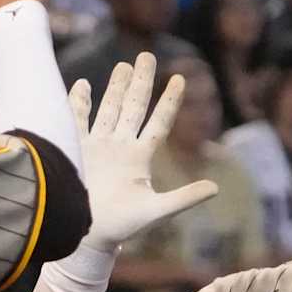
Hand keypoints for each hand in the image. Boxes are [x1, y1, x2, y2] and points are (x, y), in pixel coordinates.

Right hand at [72, 54, 218, 252]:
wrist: (87, 236)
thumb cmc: (123, 227)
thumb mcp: (157, 212)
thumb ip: (184, 198)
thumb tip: (215, 188)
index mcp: (141, 158)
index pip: (159, 122)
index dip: (169, 101)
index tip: (179, 78)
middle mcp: (121, 148)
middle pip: (134, 107)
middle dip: (141, 82)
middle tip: (146, 55)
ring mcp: (98, 147)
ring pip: (109, 109)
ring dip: (115, 88)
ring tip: (123, 65)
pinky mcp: (77, 151)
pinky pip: (78, 120)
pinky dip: (79, 103)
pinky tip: (82, 84)